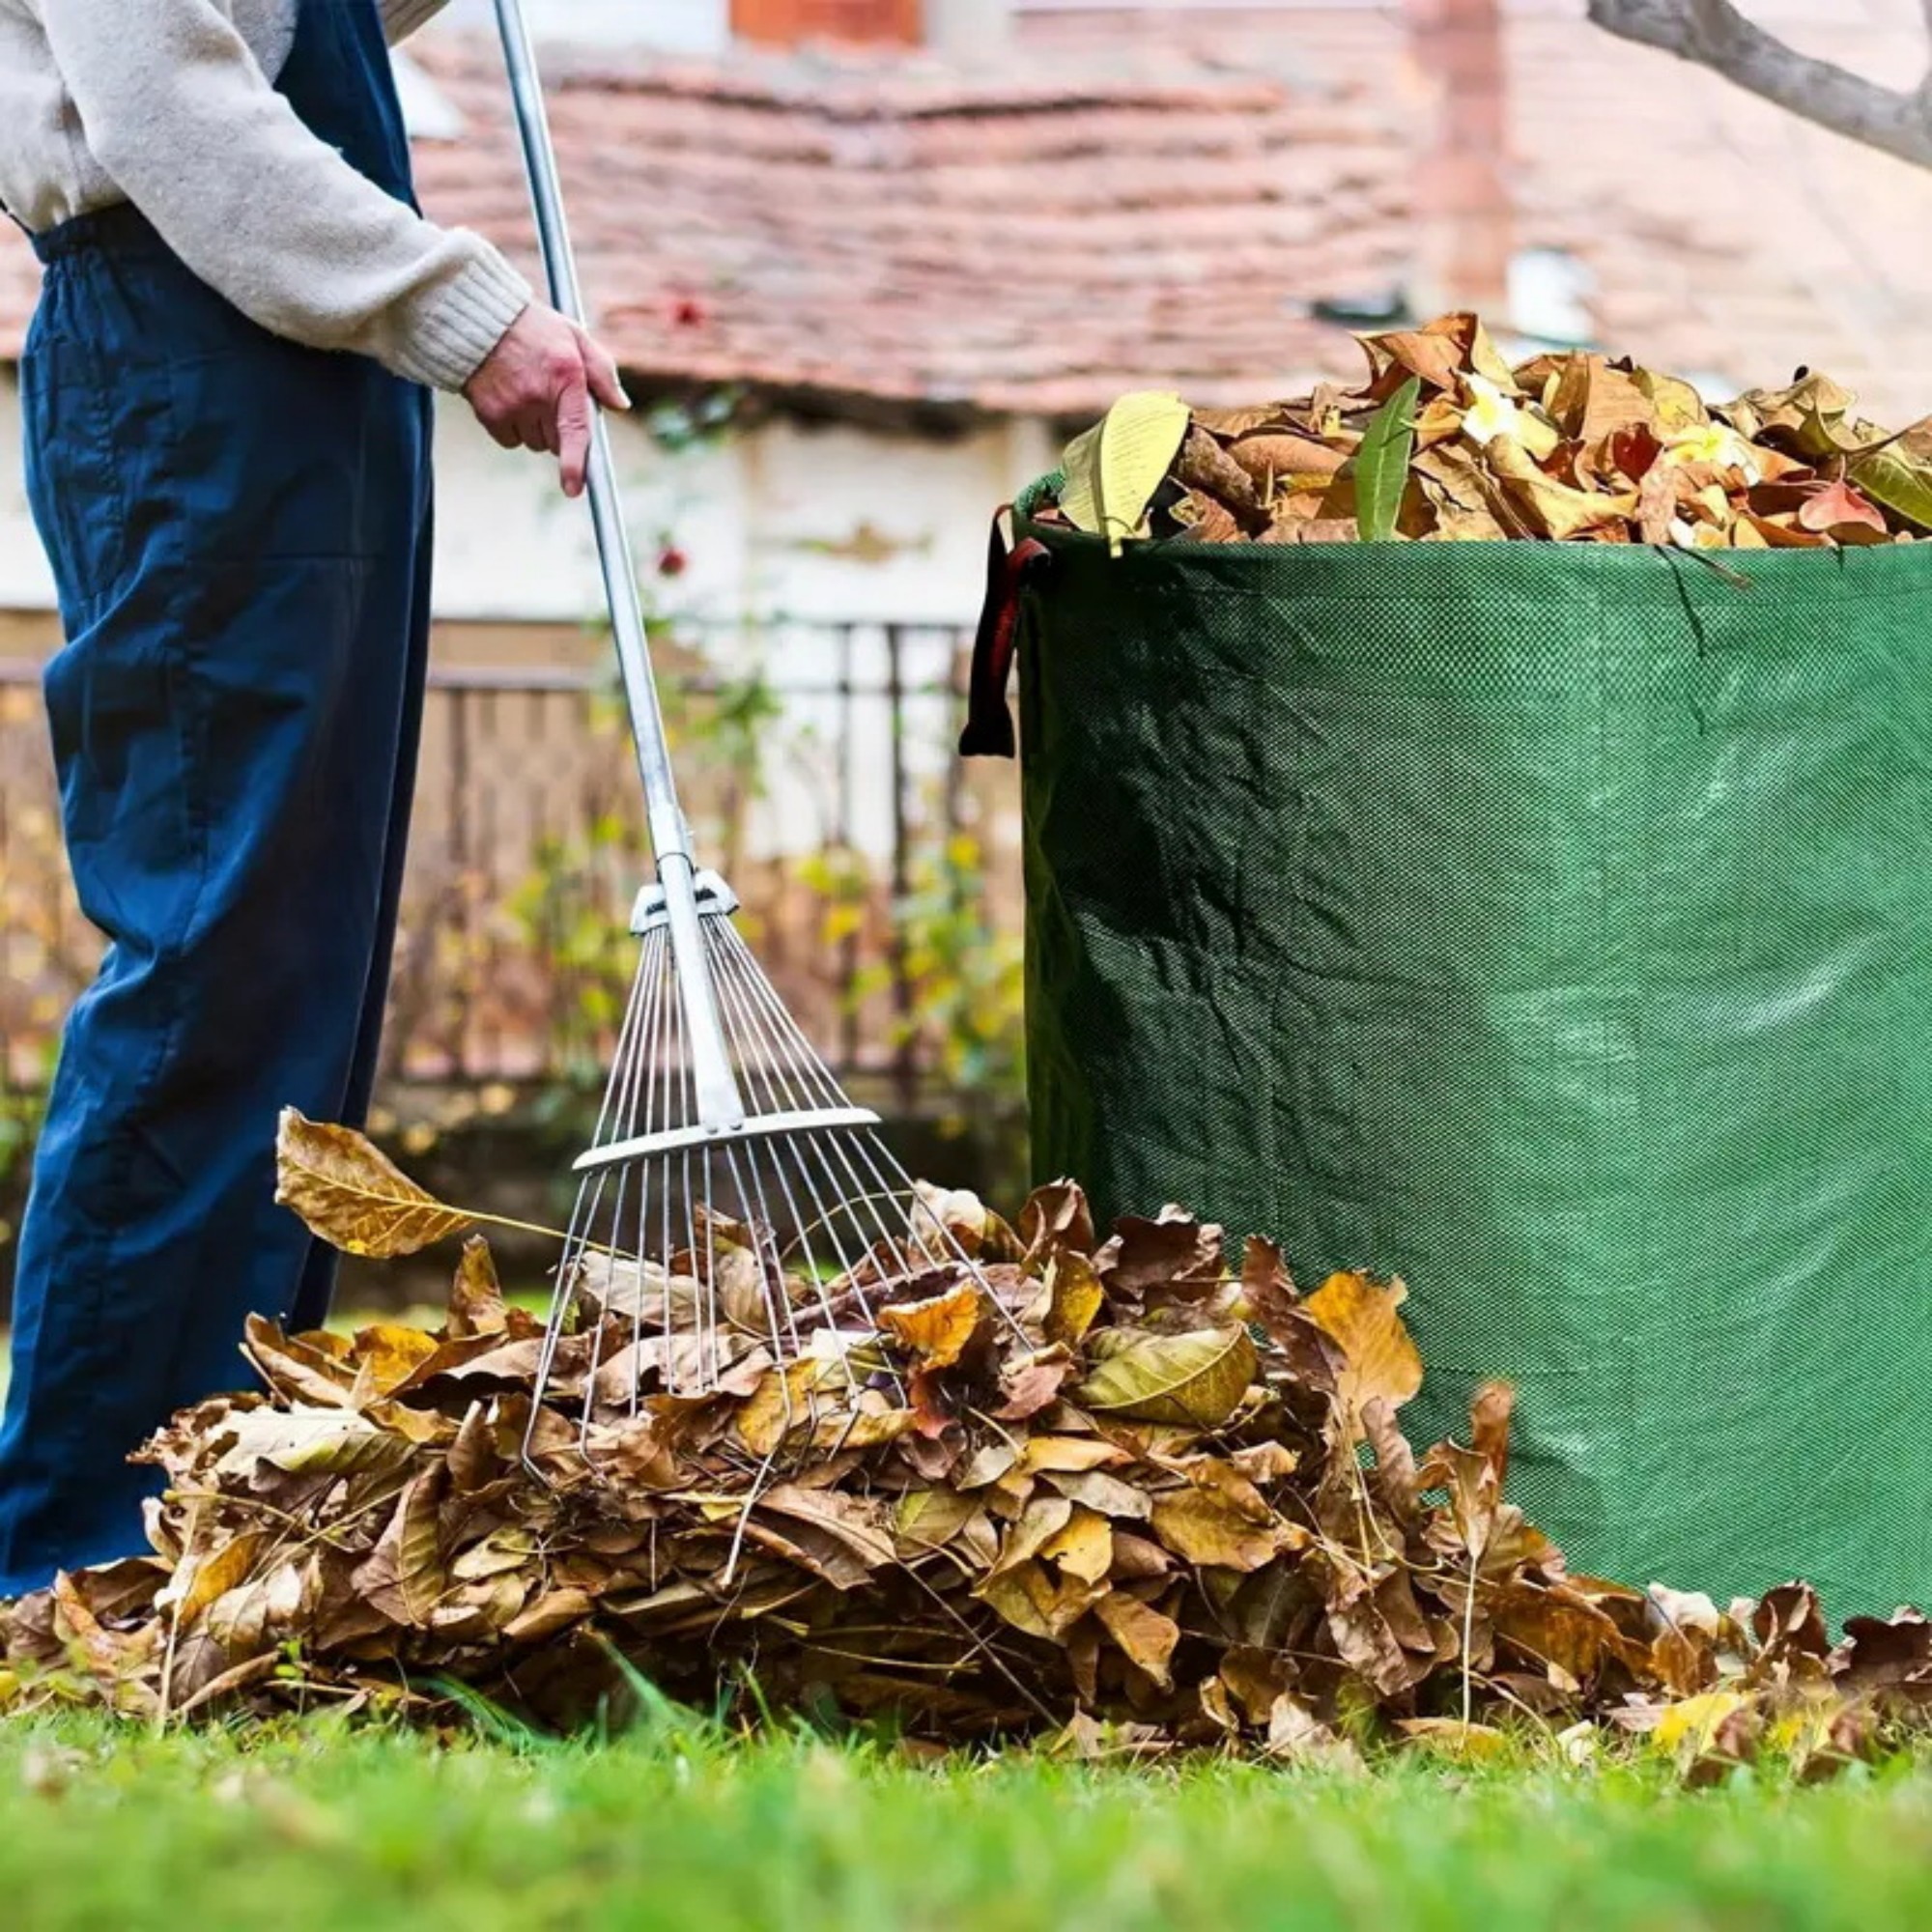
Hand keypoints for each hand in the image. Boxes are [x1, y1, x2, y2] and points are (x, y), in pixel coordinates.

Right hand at [463, 303, 629, 497]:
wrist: (479, 319)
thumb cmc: (533, 329)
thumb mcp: (574, 337)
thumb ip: (602, 371)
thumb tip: (620, 405)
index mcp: (565, 375)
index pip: (574, 430)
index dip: (575, 464)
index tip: (573, 489)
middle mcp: (537, 394)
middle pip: (557, 442)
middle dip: (559, 429)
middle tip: (549, 399)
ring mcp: (511, 406)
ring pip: (534, 443)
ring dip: (535, 430)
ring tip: (526, 393)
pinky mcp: (489, 414)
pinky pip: (510, 441)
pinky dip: (512, 429)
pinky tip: (509, 401)